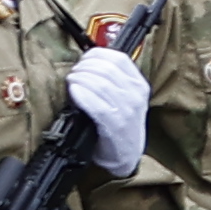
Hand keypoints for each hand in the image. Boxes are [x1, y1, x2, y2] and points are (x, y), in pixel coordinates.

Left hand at [61, 47, 149, 180]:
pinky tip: (74, 93)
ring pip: (99, 83)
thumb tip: (87, 62)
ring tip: (70, 82)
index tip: (83, 60)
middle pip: (106, 68)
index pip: (118, 58)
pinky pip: (96, 105)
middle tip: (73, 74)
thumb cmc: (119, 125)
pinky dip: (81, 95)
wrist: (125, 155)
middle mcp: (136, 94)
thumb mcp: (124, 98)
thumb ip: (112, 80)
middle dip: (83, 67)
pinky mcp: (115, 125)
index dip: (96, 55)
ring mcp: (127, 110)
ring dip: (79, 79)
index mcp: (139, 84)